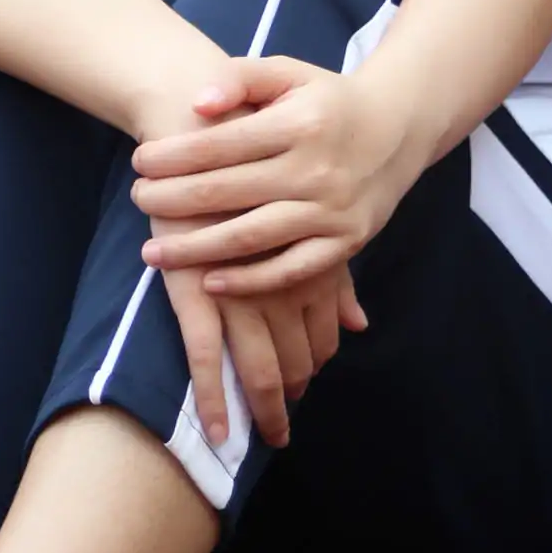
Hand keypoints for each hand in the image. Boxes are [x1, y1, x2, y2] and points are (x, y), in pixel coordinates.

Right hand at [125, 76, 366, 454]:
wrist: (194, 115)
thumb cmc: (250, 151)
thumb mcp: (304, 207)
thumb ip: (333, 271)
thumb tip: (357, 326)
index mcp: (312, 254)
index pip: (321, 332)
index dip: (314, 363)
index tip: (304, 384)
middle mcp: (285, 276)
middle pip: (296, 359)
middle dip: (288, 399)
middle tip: (282, 430)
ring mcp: (243, 284)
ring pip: (257, 366)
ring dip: (258, 408)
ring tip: (253, 438)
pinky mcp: (198, 286)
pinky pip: (207, 356)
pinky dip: (214, 395)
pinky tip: (217, 428)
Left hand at [131, 56, 418, 301]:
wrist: (400, 128)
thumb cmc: (329, 100)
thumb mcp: (290, 72)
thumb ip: (241, 77)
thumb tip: (197, 104)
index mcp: (300, 123)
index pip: (221, 143)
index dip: (173, 155)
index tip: (139, 161)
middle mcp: (316, 169)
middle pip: (227, 192)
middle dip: (172, 200)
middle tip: (136, 199)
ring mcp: (332, 210)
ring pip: (251, 237)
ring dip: (196, 248)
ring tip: (152, 252)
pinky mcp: (345, 242)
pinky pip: (291, 269)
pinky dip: (250, 281)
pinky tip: (209, 283)